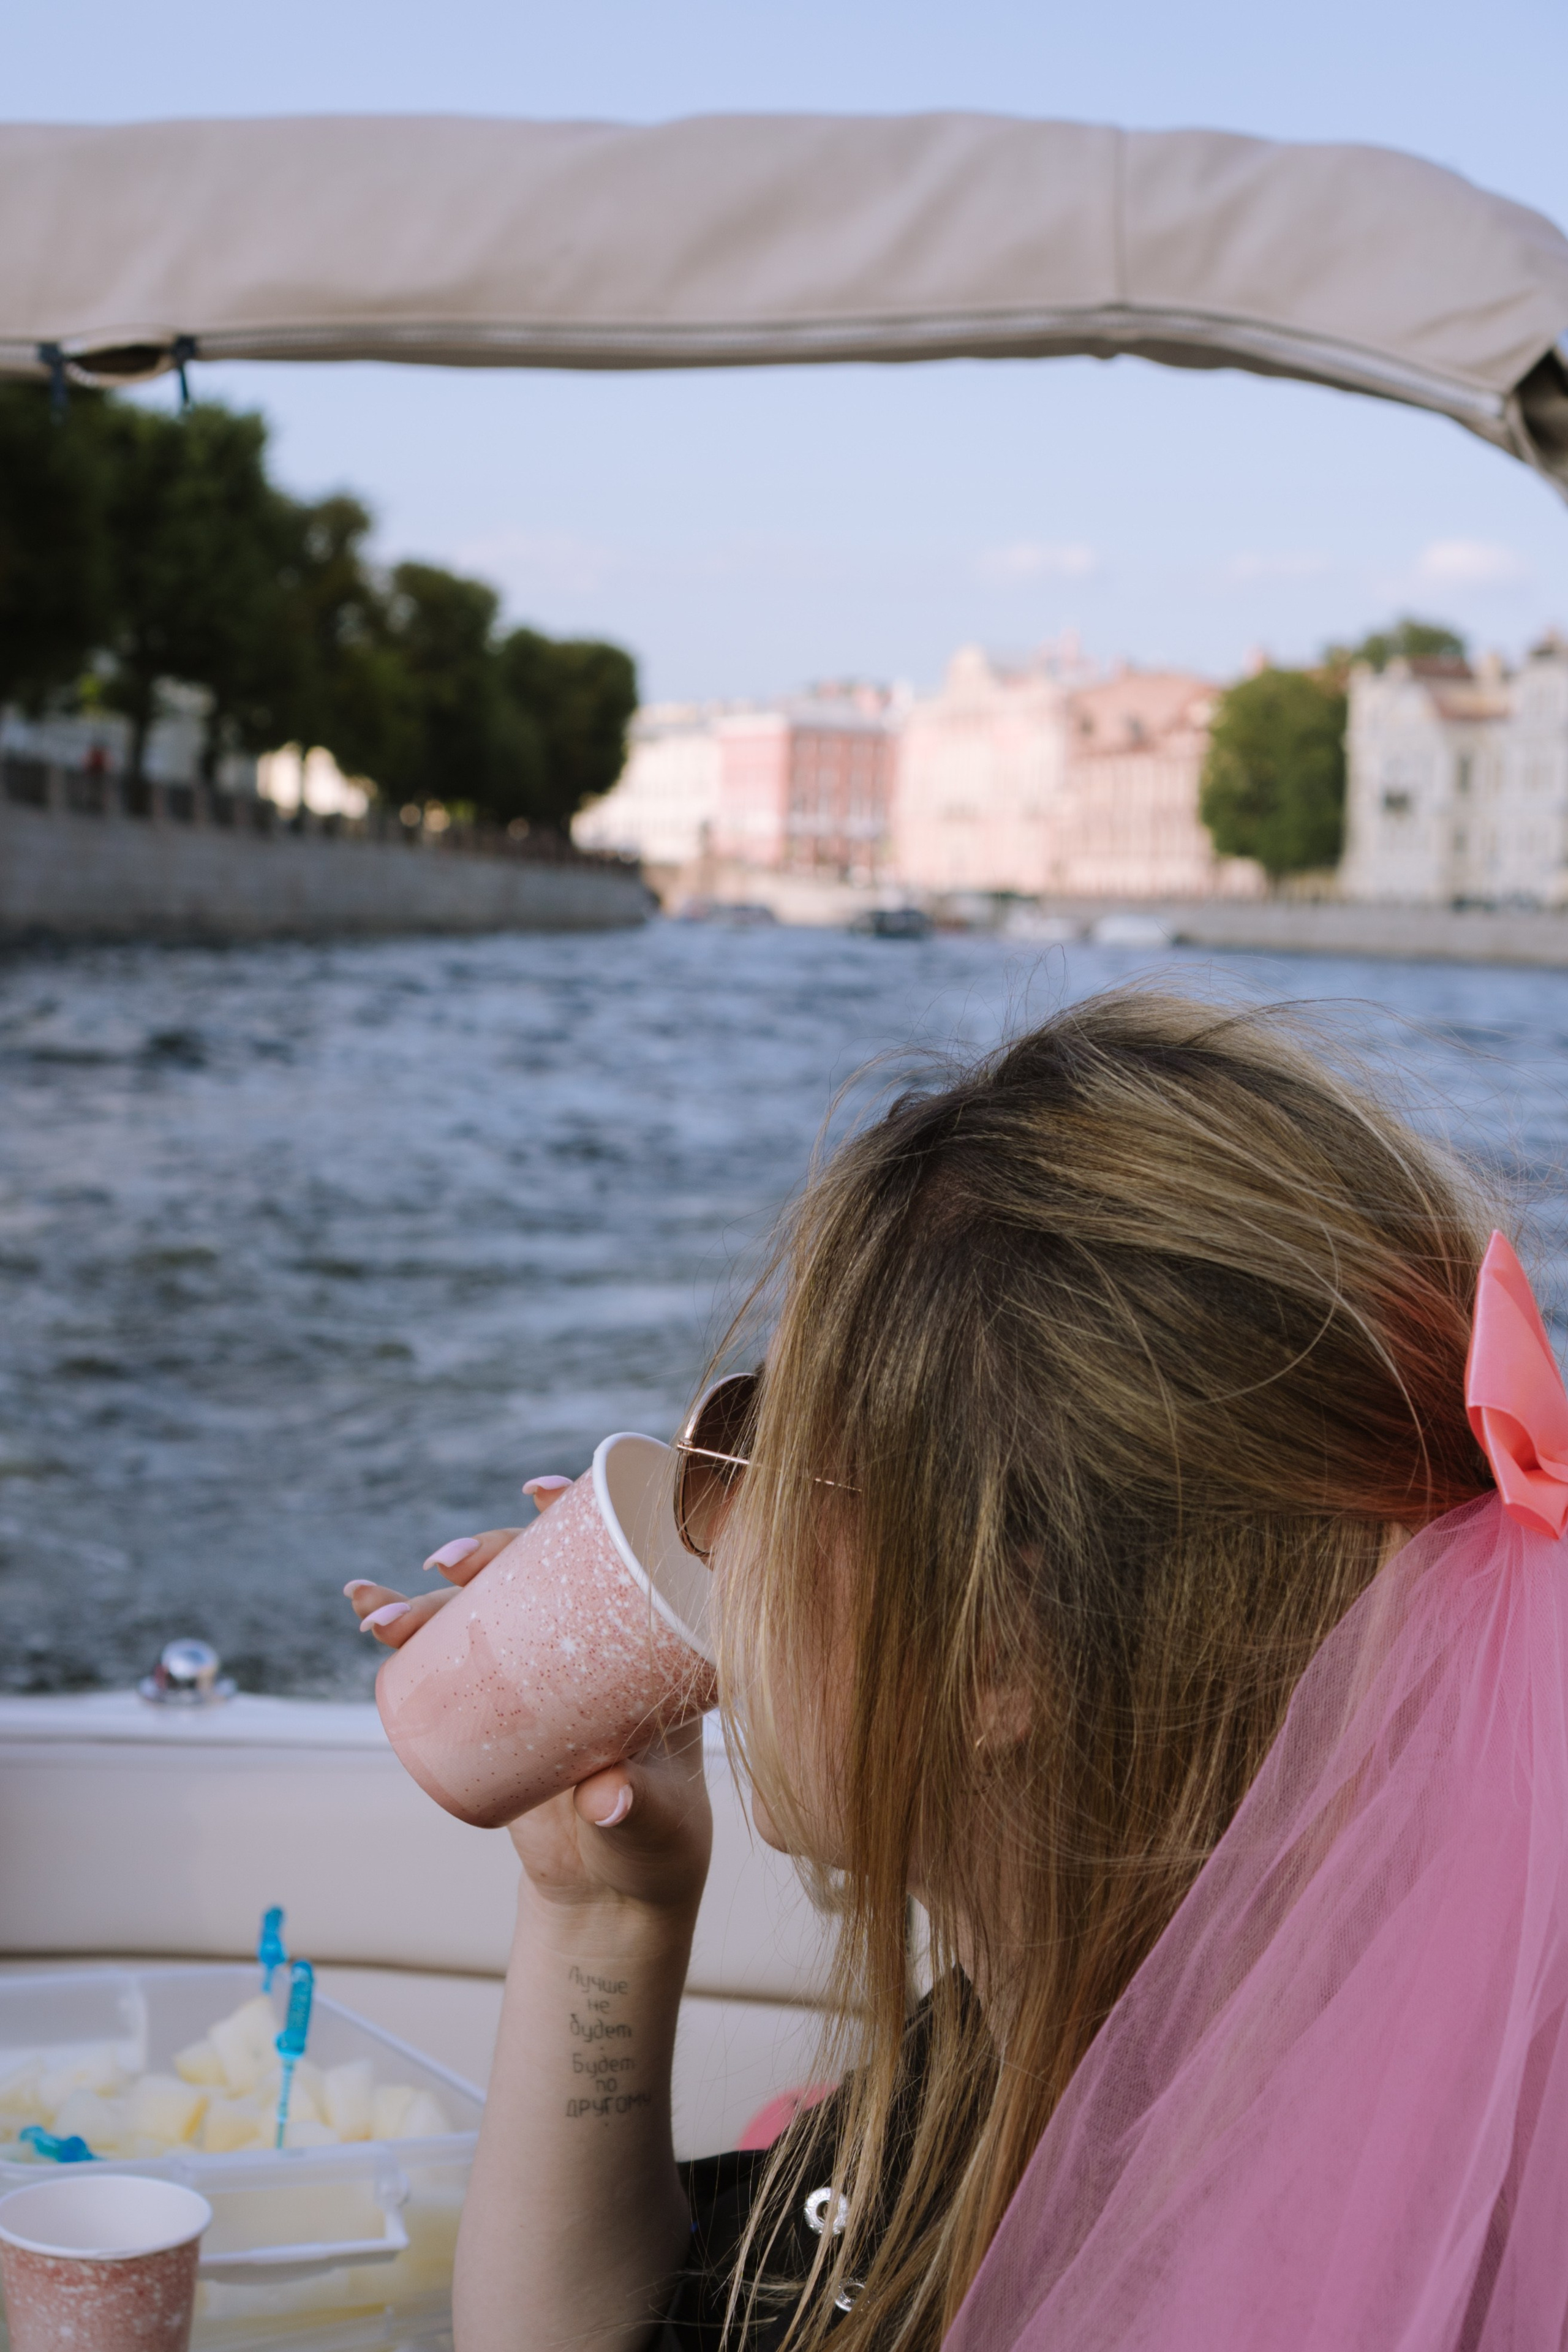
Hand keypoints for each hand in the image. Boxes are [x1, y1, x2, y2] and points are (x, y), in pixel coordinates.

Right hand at [344, 1480, 713, 1918]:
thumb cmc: (655, 1843)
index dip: (579, 1513)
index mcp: (643, 1645)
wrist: (611, 1887)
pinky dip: (409, 1628)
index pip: (615, 1555)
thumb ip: (634, 1809)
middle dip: (483, 1557)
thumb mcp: (654, 1822)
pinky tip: (363, 1606)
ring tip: (378, 1616)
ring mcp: (536, 1669)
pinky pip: (448, 1654)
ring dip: (428, 1600)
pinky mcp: (494, 1703)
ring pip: (480, 1610)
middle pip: (534, 1573)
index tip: (541, 1492)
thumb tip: (606, 1800)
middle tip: (444, 1567)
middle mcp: (587, 1641)